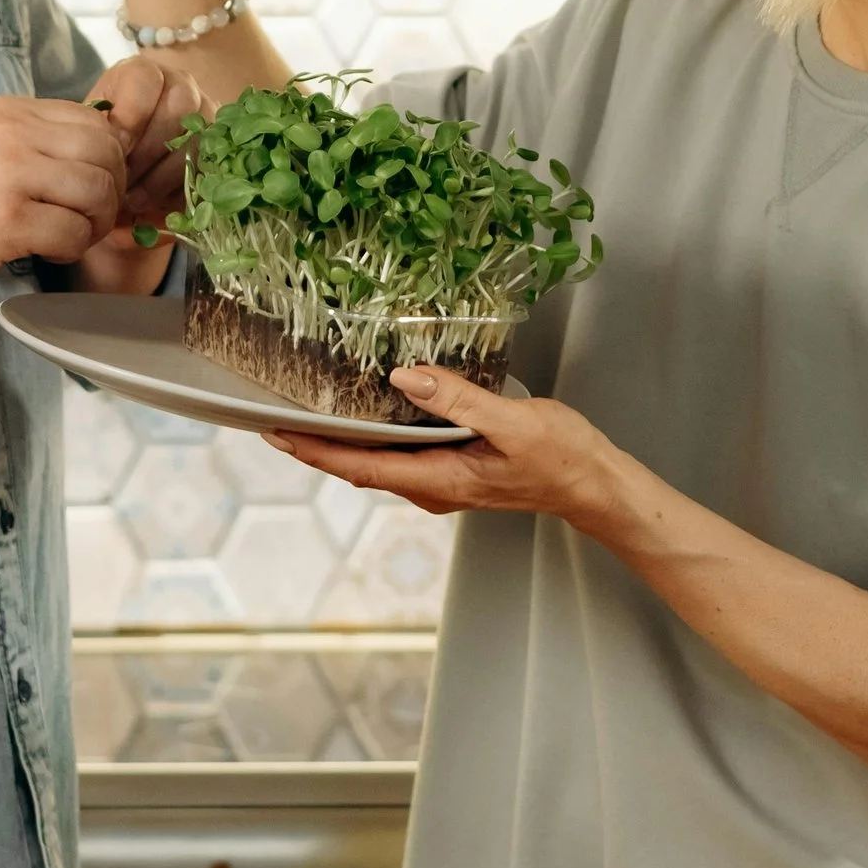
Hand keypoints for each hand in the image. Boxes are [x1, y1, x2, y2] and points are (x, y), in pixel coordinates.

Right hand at [0, 94, 127, 296]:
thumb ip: (26, 143)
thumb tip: (90, 158)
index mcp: (7, 111)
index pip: (95, 119)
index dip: (109, 158)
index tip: (94, 188)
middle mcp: (13, 133)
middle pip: (106, 152)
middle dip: (112, 191)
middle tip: (93, 218)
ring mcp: (10, 174)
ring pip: (98, 192)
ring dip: (96, 223)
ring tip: (71, 237)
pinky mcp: (5, 221)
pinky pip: (73, 233)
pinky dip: (72, 249)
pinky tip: (49, 253)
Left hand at [85, 53, 201, 225]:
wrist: (122, 172)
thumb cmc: (104, 149)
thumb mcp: (94, 138)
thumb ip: (100, 140)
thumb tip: (117, 150)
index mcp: (143, 74)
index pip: (145, 78)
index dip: (131, 113)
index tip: (115, 145)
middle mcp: (180, 86)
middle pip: (180, 107)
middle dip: (149, 149)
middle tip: (126, 177)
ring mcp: (206, 115)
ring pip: (198, 139)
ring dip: (164, 175)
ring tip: (136, 198)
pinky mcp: (219, 149)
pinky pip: (209, 168)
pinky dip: (180, 190)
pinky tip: (157, 204)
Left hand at [272, 369, 630, 530]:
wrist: (594, 484)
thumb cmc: (562, 458)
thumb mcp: (512, 422)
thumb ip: (458, 402)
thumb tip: (404, 379)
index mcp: (441, 480)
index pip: (361, 467)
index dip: (315, 450)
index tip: (276, 432)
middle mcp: (433, 487)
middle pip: (359, 467)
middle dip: (315, 445)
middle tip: (274, 417)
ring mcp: (443, 482)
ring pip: (378, 462)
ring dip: (341, 442)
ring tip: (306, 413)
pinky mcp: (454, 470)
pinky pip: (400, 455)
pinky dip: (373, 438)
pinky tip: (367, 415)